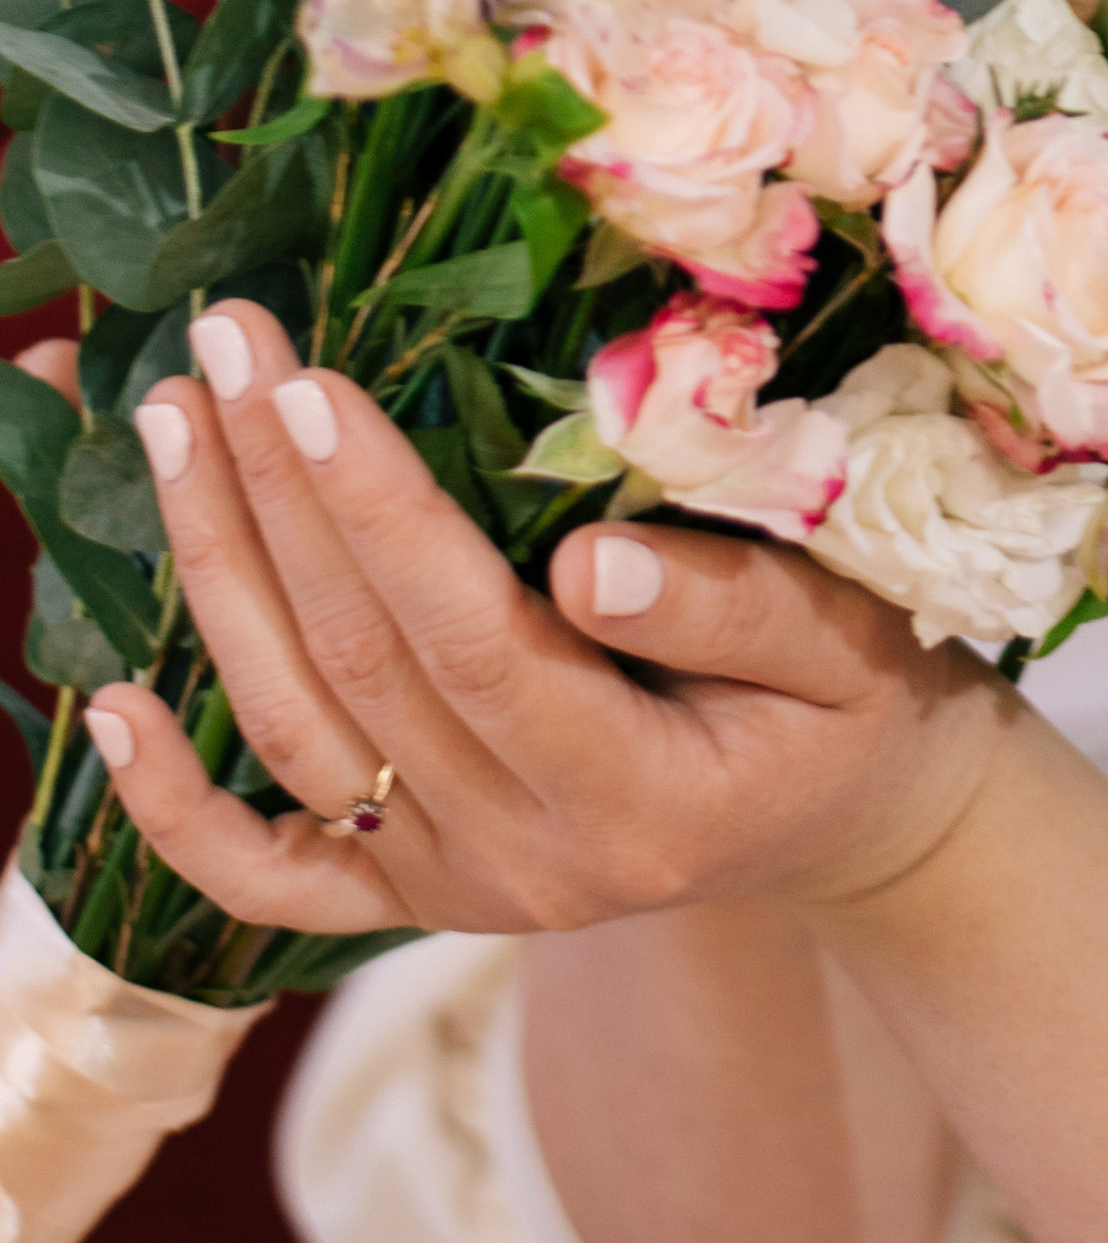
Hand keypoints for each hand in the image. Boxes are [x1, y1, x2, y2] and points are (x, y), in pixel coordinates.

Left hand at [89, 300, 1010, 942]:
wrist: (860, 824)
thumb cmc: (867, 701)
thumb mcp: (851, 647)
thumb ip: (733, 612)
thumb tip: (584, 563)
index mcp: (641, 802)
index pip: (473, 641)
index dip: (380, 516)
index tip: (307, 384)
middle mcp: (529, 867)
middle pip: (363, 668)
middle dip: (279, 493)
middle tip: (222, 343)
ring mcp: (462, 892)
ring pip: (300, 733)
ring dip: (217, 578)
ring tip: (173, 428)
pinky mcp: (421, 900)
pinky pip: (272, 879)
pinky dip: (176, 810)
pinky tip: (106, 712)